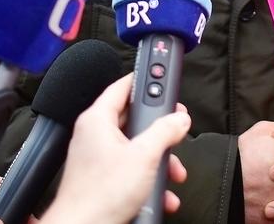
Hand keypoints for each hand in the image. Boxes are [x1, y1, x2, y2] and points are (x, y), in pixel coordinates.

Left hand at [39, 73, 191, 223]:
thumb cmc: (100, 194)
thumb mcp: (144, 155)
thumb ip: (164, 131)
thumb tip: (178, 118)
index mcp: (97, 120)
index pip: (122, 87)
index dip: (144, 81)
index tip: (162, 79)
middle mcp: (95, 135)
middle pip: (133, 118)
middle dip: (160, 129)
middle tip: (176, 128)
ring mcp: (98, 157)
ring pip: (136, 147)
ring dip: (158, 159)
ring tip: (173, 170)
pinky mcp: (102, 177)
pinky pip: (131, 168)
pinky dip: (148, 177)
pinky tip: (161, 191)